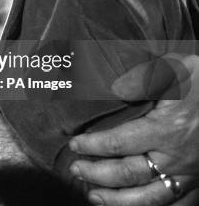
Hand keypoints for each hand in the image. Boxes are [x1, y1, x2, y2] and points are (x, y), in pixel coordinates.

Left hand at [68, 54, 198, 205]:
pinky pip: (173, 203)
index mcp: (167, 129)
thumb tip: (116, 89)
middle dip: (97, 174)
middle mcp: (176, 156)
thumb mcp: (176, 68)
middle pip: (129, 173)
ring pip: (150, 197)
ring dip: (118, 200)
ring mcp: (189, 172)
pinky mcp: (197, 180)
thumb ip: (143, 78)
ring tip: (93, 196)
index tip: (73, 144)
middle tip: (75, 169)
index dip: (92, 146)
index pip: (118, 143)